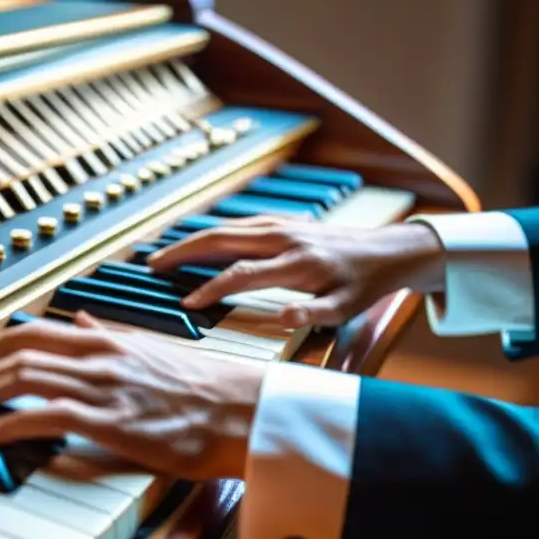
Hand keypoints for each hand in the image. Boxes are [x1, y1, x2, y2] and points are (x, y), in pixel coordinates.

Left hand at [0, 312, 264, 480]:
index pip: (36, 331)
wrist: (241, 409)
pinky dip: (5, 423)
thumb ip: (112, 336)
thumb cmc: (205, 387)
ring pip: (24, 377)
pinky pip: (42, 415)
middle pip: (19, 352)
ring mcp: (102, 387)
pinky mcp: (108, 421)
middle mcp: (99, 356)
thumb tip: (85, 320)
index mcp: (109, 339)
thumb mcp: (152, 350)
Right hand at [147, 216, 445, 327]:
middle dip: (184, 252)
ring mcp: (281, 226)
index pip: (240, 274)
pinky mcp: (281, 222)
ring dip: (192, 239)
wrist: (385, 251)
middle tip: (153, 265)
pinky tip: (197, 241)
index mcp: (297, 264)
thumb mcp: (346, 308)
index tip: (187, 303)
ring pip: (226, 228)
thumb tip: (280, 316)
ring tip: (165, 254)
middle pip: (222, 239)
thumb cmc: (362, 283)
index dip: (211, 289)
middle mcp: (284, 238)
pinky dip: (211, 233)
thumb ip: (312, 312)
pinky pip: (237, 225)